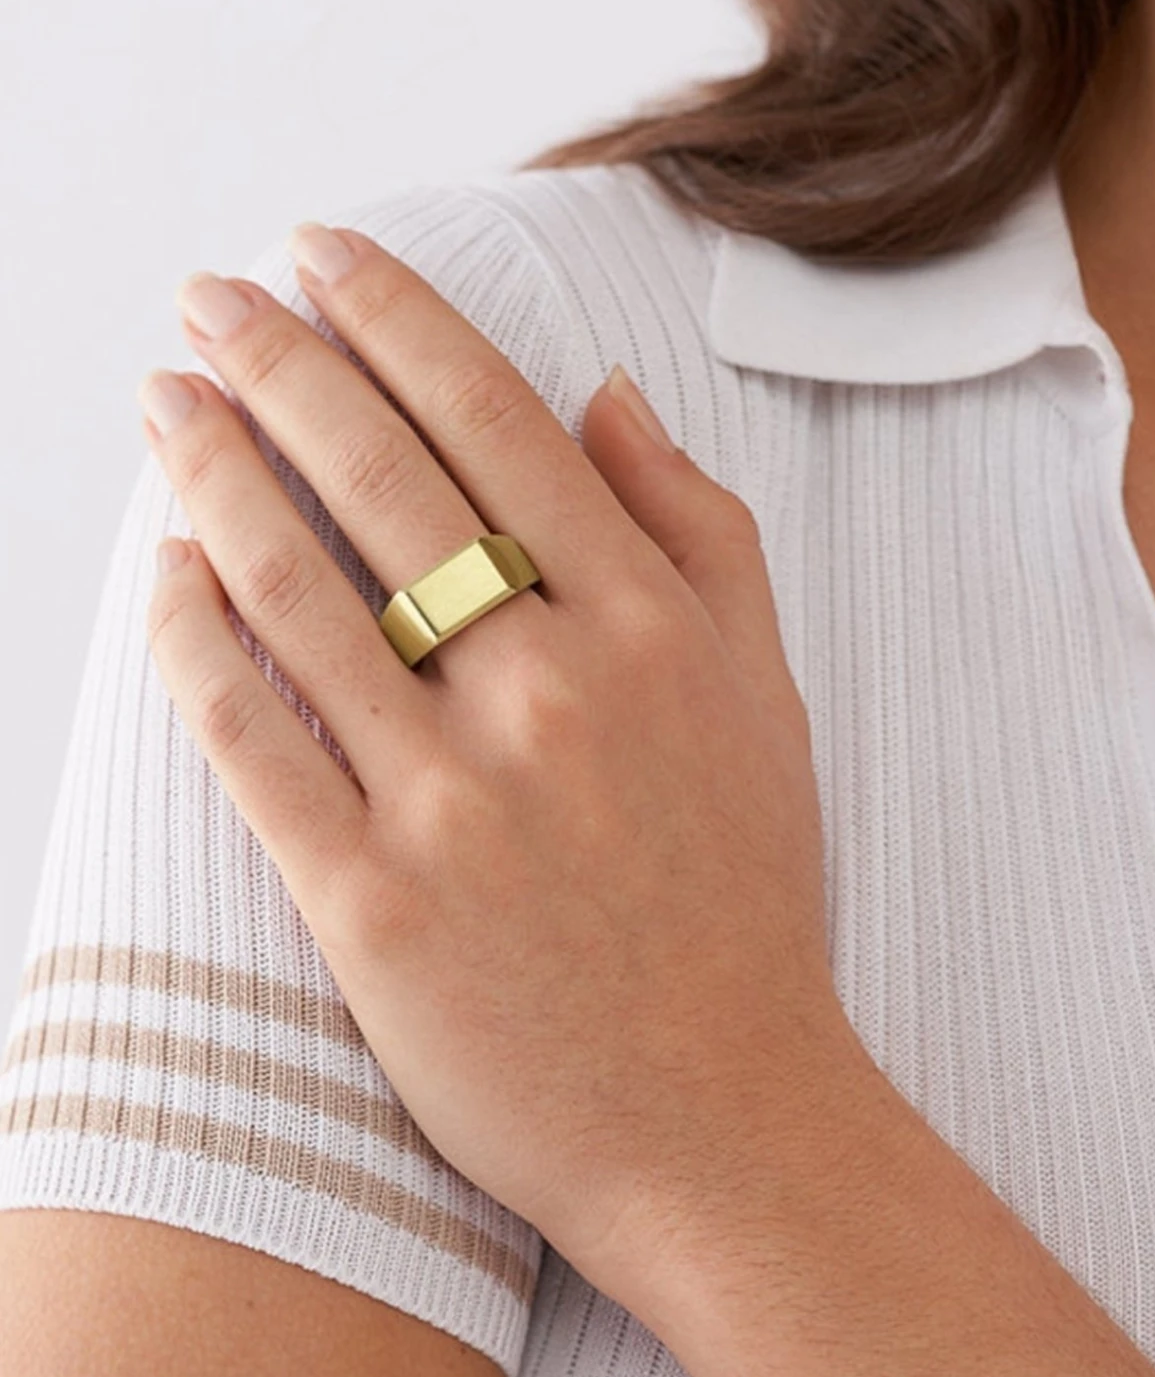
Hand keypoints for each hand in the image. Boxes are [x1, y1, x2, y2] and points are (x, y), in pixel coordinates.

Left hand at [137, 222, 872, 1305]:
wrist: (723, 1123)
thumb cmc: (745, 905)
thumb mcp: (769, 699)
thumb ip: (699, 532)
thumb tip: (605, 392)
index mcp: (653, 629)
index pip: (496, 422)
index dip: (396, 316)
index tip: (323, 253)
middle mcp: (552, 693)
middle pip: (383, 477)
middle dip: (280, 359)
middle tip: (209, 296)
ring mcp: (453, 800)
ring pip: (298, 589)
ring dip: (214, 471)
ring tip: (164, 400)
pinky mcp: (371, 904)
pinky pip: (253, 739)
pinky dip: (197, 640)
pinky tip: (166, 569)